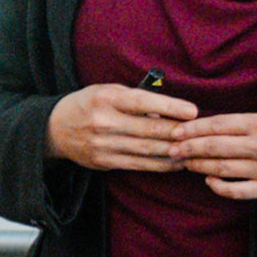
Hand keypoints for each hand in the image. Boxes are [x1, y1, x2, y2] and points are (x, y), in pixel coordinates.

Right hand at [50, 83, 205, 172]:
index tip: (193, 111)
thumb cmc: (88, 104)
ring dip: (174, 151)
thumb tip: (165, 112)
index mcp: (106, 98)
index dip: (170, 107)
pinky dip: (161, 165)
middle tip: (201, 134)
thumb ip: (134, 99)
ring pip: (147, 150)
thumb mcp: (107, 91)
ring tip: (195, 150)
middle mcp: (104, 122)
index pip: (143, 102)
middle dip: (178, 133)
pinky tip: (176, 162)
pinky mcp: (105, 162)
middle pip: (149, 129)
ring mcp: (104, 144)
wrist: (55, 129)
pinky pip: (139, 165)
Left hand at [177, 111, 256, 200]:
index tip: (177, 131)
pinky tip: (208, 180)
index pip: (219, 124)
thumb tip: (207, 127)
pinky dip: (219, 186)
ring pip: (221, 168)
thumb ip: (243, 123)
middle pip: (215, 146)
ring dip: (199, 165)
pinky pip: (236, 190)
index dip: (194, 128)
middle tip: (172, 149)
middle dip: (189, 147)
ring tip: (186, 162)